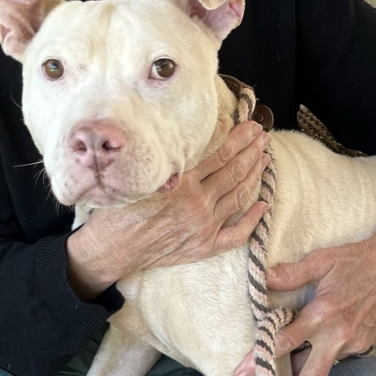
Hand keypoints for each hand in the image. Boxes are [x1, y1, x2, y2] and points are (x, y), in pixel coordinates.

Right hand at [66, 120, 269, 297]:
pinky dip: (252, 219)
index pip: (221, 153)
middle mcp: (198, 204)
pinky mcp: (204, 246)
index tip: (251, 126)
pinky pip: (237, 234)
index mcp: (182, 183)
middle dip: (252, 151)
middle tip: (263, 136)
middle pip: (234, 171)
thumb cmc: (120, 208)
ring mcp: (204, 227)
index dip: (240, 138)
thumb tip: (192, 135)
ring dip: (255, 175)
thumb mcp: (142, 174)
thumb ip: (170, 159)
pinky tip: (262, 204)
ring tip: (264, 158)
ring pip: (239, 196)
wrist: (111, 249)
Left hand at [234, 205, 375, 375]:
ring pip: (322, 372)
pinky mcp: (362, 345)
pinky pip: (334, 358)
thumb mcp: (321, 260)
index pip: (285, 342)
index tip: (242, 374)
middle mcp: (337, 334)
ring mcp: (352, 343)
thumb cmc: (355, 259)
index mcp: (323, 312)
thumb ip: (291, 274)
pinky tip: (305, 364)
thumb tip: (264, 280)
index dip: (261, 359)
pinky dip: (318, 362)